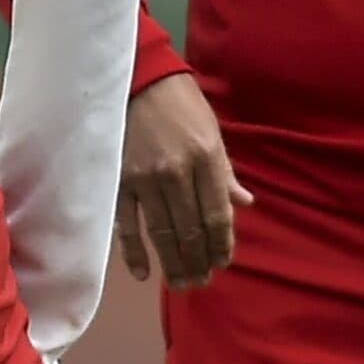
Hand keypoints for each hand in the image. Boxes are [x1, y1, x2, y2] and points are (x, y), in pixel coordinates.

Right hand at [114, 73, 251, 288]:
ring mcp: (146, 179)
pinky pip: (127, 224)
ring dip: (174, 263)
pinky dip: (134, 252)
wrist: (138, 79)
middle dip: (199, 261)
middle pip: (191, 230)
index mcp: (206, 158)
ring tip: (182, 283)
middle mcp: (178, 172)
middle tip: (201, 281)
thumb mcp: (212, 132)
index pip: (217, 214)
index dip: (221, 244)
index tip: (223, 263)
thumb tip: (244, 203)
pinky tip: (144, 273)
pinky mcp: (119, 181)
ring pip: (162, 233)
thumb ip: (224, 172)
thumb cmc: (181, 104)